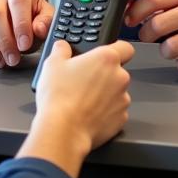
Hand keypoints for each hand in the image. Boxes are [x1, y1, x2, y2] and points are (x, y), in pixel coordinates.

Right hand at [0, 0, 54, 68]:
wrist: (11, 0)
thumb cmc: (29, 10)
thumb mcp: (45, 11)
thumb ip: (46, 20)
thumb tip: (38, 29)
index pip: (18, 2)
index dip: (21, 24)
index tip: (25, 44)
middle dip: (5, 41)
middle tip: (14, 59)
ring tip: (1, 61)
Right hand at [20, 39, 134, 175]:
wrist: (64, 131)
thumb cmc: (60, 97)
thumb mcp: (52, 64)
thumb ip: (61, 49)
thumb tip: (62, 47)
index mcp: (107, 58)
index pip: (125, 47)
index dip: (116, 49)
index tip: (104, 55)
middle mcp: (120, 77)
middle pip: (118, 71)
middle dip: (104, 74)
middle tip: (84, 79)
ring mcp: (123, 99)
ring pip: (116, 92)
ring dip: (105, 93)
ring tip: (83, 99)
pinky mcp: (121, 119)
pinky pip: (115, 110)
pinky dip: (105, 111)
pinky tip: (88, 113)